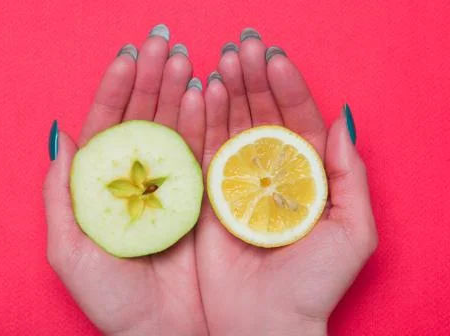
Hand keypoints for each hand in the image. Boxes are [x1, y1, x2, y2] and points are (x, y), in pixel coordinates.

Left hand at [43, 26, 206, 335]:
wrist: (162, 331)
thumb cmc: (112, 297)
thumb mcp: (69, 250)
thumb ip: (60, 194)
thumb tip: (61, 136)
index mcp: (106, 185)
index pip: (108, 126)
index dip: (116, 90)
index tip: (128, 57)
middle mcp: (142, 179)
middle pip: (145, 118)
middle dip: (152, 80)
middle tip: (165, 46)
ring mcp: (175, 184)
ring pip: (176, 128)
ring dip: (180, 92)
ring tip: (186, 62)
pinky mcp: (204, 196)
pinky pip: (204, 151)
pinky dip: (206, 122)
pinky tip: (208, 94)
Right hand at [197, 30, 377, 334]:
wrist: (264, 323)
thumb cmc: (313, 284)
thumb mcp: (352, 231)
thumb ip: (353, 175)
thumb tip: (345, 120)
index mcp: (307, 175)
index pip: (299, 120)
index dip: (288, 87)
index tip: (274, 58)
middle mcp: (270, 172)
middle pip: (262, 115)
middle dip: (253, 79)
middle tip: (242, 46)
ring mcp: (236, 180)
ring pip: (231, 125)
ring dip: (227, 90)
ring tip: (222, 60)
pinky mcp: (206, 193)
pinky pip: (203, 150)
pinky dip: (201, 120)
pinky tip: (201, 92)